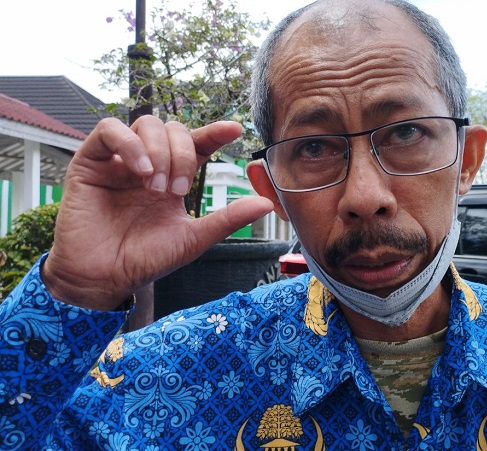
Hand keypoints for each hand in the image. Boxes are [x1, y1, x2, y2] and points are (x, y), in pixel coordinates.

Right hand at [42, 116, 273, 310]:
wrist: (105, 278)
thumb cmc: (147, 259)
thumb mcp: (193, 238)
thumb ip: (227, 219)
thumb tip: (265, 203)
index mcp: (173, 177)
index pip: (197, 143)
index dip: (215, 132)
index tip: (235, 130)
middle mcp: (148, 163)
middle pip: (173, 129)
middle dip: (183, 155)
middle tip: (178, 190)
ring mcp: (119, 161)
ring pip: (145, 124)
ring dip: (159, 151)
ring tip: (157, 187)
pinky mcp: (90, 162)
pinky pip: (108, 129)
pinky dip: (129, 143)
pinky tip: (140, 170)